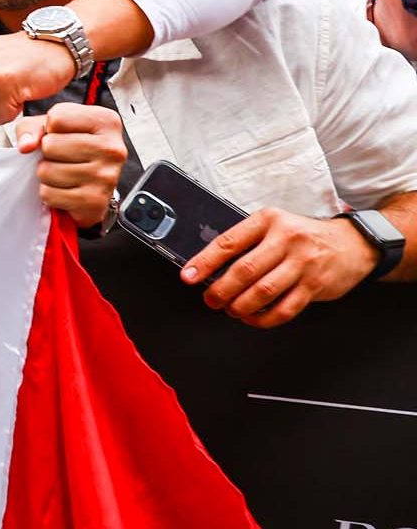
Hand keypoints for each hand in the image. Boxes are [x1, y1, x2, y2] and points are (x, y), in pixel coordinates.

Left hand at [13, 103, 124, 227]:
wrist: (89, 185)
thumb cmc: (72, 150)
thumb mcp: (51, 127)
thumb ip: (31, 127)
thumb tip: (26, 145)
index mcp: (106, 121)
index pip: (57, 117)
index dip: (49, 128)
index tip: (62, 135)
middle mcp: (112, 148)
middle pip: (50, 145)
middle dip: (47, 153)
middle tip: (61, 158)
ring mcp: (106, 176)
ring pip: (48, 171)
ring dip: (47, 174)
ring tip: (63, 173)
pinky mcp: (95, 201)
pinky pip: (49, 194)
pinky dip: (50, 193)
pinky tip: (65, 188)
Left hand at [182, 208, 377, 327]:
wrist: (353, 244)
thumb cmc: (304, 236)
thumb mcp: (274, 226)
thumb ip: (248, 242)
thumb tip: (210, 266)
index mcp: (268, 221)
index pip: (229, 242)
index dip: (204, 262)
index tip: (188, 276)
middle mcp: (286, 240)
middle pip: (245, 270)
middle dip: (220, 290)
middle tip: (210, 299)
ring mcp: (303, 263)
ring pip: (263, 291)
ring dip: (241, 306)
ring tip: (231, 309)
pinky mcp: (315, 285)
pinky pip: (285, 308)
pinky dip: (264, 318)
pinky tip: (253, 318)